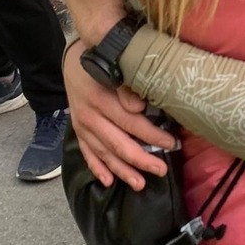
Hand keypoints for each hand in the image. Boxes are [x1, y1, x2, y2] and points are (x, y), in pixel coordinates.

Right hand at [64, 39, 176, 190]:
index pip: (130, 123)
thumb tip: (139, 107)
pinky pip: (87, 153)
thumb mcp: (113, 64)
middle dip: (141, 160)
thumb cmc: (101, 60)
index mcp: (101, 99)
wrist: (73, 60)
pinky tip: (108, 182)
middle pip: (118, 144)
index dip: (152, 136)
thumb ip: (125, 86)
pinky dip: (96, 168)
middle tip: (161, 170)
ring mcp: (82, 126)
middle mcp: (89, 117)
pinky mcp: (78, 131)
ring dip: (121, 171)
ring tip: (140, 184)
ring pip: (103, 154)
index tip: (171, 143)